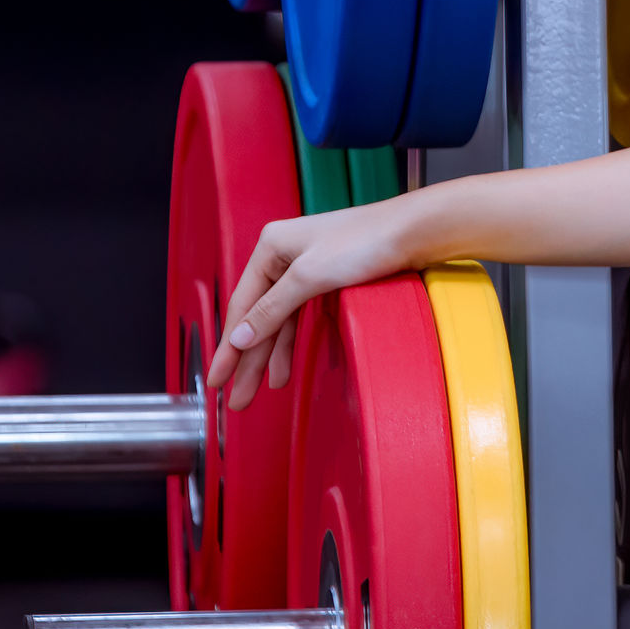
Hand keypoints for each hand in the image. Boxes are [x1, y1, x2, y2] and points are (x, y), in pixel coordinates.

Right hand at [202, 198, 413, 408]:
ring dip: (267, 358)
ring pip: (278, 322)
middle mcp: (283, 256)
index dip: (228, 347)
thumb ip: (272, 310)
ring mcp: (305, 268)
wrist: (413, 232)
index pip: (242, 306)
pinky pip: (298, 318)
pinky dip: (290, 345)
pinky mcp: (327, 280)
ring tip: (256, 392)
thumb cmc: (366, 241)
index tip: (216, 378)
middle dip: (245, 360)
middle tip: (234, 397)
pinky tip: (282, 369)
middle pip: (257, 318)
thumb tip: (239, 339)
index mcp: (270, 247)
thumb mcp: (310, 277)